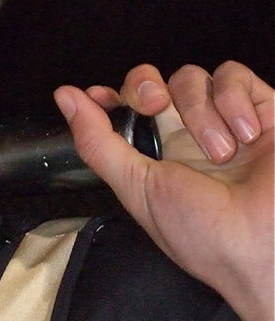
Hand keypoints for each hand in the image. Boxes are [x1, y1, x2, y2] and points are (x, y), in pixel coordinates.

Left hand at [54, 62, 273, 320]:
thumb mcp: (137, 188)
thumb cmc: (202, 234)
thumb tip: (65, 99)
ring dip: (200, 113)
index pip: (125, 111)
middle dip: (146, 88)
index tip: (100, 98)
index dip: (111, 97)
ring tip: (221, 155)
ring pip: (193, 78)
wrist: (264, 245)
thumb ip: (99, 143)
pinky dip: (234, 101)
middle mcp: (187, 139)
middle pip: (154, 84)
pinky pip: (235, 76)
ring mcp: (224, 123)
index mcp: (154, 159)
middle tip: (155, 109)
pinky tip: (247, 135)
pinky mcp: (263, 110)